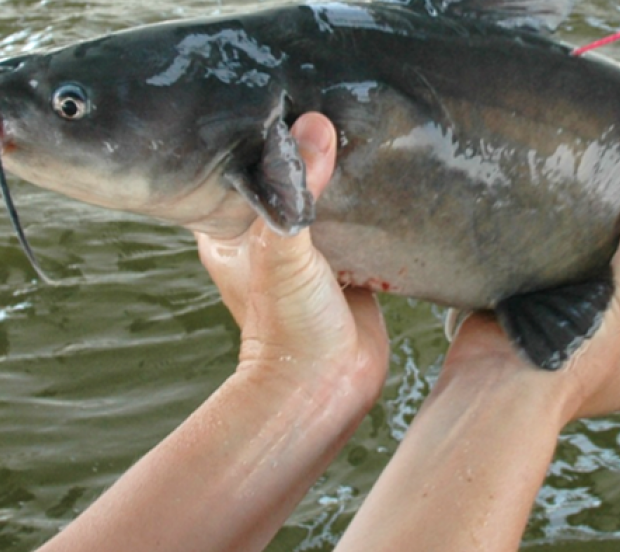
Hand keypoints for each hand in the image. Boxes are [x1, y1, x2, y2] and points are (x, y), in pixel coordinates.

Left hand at [195, 113, 389, 400]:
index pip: (237, 165)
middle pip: (284, 177)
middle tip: (335, 104)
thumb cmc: (288, 328)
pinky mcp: (347, 266)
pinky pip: (359, 223)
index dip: (255, 133)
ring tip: (366, 130)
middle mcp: (265, 237)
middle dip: (304, 150)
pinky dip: (372, 203)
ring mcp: (307, 253)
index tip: (282, 94)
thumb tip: (315, 127)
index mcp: (229, 230)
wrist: (328, 388)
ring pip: (325, 199)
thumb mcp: (285, 252)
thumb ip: (297, 192)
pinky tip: (389, 174)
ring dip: (342, 176)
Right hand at [440, 174, 619, 421]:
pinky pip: (545, 291)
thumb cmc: (569, 361)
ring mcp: (564, 344)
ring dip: (591, 273)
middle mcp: (605, 364)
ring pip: (588, 301)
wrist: (492, 385)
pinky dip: (549, 269)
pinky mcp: (528, 325)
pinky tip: (562, 230)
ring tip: (617, 220)